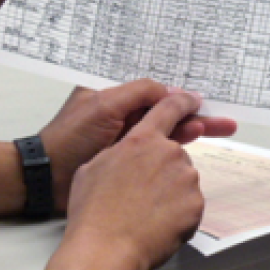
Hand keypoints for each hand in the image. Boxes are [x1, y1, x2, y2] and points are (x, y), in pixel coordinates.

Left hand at [39, 79, 236, 211]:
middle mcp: (123, 112)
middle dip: (194, 112)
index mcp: (115, 95)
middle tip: (223, 118)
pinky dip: (177, 144)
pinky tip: (195, 140)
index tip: (203, 98)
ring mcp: (126, 137)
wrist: (46, 178)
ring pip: (166, 129)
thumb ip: (138, 93)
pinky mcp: (127, 159)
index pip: (155, 90)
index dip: (180, 93)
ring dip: (192, 128)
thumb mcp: (104, 106)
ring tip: (221, 127)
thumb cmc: (69, 138)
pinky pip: (157, 148)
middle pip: (165, 109)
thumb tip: (170, 91)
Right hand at [42, 92, 204, 269]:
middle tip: (141, 191)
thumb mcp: (94, 166)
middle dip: (162, 167)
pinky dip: (178, 211)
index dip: (182, 101)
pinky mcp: (195, 204)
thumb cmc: (93, 210)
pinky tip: (157, 222)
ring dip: (170, 189)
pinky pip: (189, 202)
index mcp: (142, 138)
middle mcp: (168, 152)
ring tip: (145, 210)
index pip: (169, 108)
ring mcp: (185, 178)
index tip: (193, 99)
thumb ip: (118, 150)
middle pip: (173, 152)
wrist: (105, 250)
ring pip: (182, 178)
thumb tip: (125, 153)